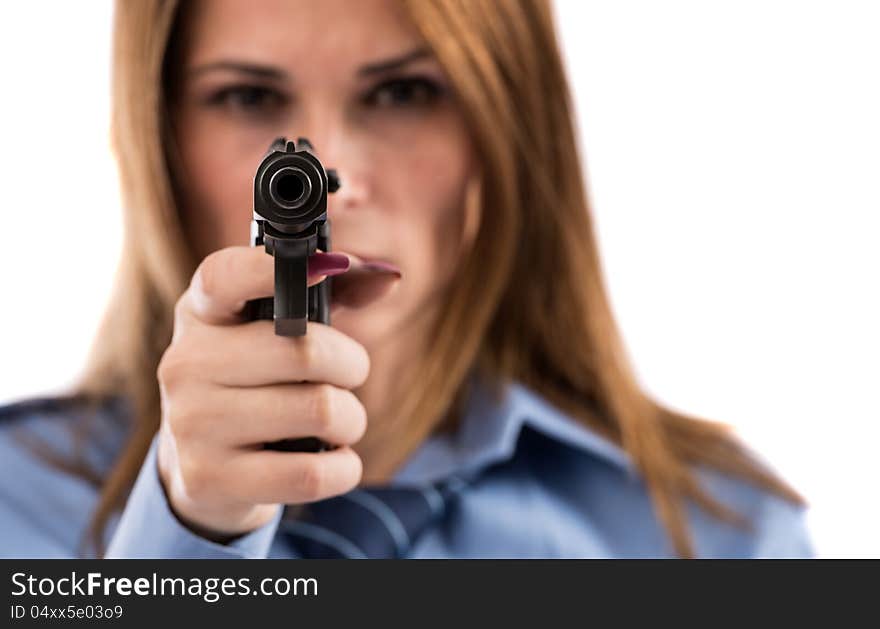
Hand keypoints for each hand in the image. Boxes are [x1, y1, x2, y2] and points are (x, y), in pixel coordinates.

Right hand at [155, 245, 396, 540]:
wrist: (205, 472)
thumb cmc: (258, 383)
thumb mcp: (280, 332)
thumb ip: (334, 294)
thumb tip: (388, 276)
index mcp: (201, 313)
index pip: (225, 277)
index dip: (272, 268)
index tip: (325, 267)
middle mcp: (185, 363)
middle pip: (305, 351)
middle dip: (351, 366)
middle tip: (348, 377)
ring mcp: (191, 424)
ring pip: (320, 411)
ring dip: (352, 420)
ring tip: (340, 423)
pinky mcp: (209, 479)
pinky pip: (312, 473)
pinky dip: (345, 468)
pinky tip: (335, 461)